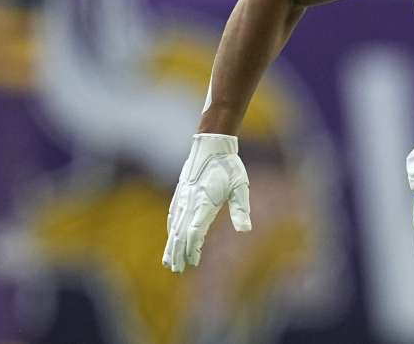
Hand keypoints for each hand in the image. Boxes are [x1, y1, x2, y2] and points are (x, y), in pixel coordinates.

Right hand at [163, 133, 251, 272]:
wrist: (211, 144)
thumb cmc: (229, 166)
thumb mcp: (240, 186)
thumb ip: (240, 209)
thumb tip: (245, 230)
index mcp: (204, 202)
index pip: (194, 231)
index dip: (193, 248)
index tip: (194, 262)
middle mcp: (190, 202)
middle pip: (180, 233)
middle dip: (178, 252)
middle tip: (177, 269)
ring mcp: (183, 197)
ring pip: (173, 225)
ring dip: (171, 244)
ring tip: (168, 261)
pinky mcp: (180, 192)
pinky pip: (172, 214)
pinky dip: (171, 228)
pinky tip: (170, 236)